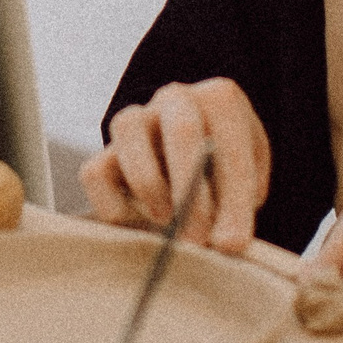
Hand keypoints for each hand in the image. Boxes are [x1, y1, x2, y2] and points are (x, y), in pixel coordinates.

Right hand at [80, 77, 270, 254]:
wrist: (195, 168)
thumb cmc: (224, 172)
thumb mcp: (247, 184)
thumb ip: (239, 207)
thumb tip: (225, 243)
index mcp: (219, 100)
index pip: (230, 143)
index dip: (234, 198)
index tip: (232, 243)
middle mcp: (175, 99)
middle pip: (181, 129)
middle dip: (191, 190)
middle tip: (199, 238)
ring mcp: (136, 120)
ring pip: (128, 131)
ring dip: (150, 185)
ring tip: (168, 223)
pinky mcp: (104, 152)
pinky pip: (95, 172)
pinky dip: (113, 205)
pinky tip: (139, 225)